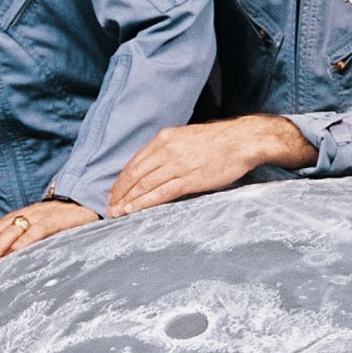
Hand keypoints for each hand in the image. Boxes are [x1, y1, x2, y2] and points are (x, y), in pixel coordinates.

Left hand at [0, 196, 99, 274]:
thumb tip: (2, 269)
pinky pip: (38, 229)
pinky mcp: (57, 219)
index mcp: (16, 220)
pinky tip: (17, 252)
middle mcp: (23, 216)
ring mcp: (39, 216)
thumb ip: (20, 247)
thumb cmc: (61, 226)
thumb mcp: (37, 235)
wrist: (87, 205)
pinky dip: (26, 240)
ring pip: (12, 231)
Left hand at [107, 116, 314, 215]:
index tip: (113, 193)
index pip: (135, 162)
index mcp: (165, 139)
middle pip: (135, 174)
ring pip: (144, 185)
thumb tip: (158, 167)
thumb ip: (171, 151)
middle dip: (119, 193)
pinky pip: (160, 193)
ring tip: (117, 214)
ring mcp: (177, 164)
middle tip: (108, 208)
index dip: (121, 180)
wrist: (243, 140)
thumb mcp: (188, 139)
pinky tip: (134, 210)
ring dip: (128, 201)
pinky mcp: (189, 178)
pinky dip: (144, 203)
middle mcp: (167, 150)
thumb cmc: (220, 142)